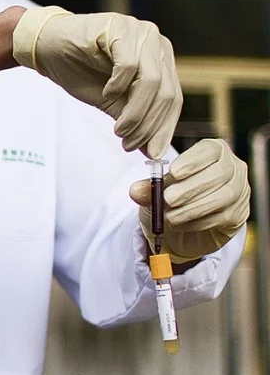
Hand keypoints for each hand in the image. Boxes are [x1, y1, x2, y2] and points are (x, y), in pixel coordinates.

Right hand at [12, 6, 180, 157]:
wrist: (45, 45)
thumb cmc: (78, 68)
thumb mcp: (111, 100)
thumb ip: (133, 117)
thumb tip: (152, 150)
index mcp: (160, 58)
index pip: (173, 97)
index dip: (163, 128)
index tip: (152, 153)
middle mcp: (156, 41)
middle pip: (165, 92)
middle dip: (148, 124)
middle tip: (129, 144)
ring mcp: (139, 32)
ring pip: (151, 82)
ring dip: (135, 112)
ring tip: (119, 129)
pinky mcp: (119, 28)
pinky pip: (128, 65)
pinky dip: (118, 86)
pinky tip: (106, 94)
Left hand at [129, 139, 250, 262]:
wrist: (185, 222)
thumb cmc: (174, 194)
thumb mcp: (158, 189)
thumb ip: (149, 188)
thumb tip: (134, 191)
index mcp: (214, 151)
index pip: (210, 150)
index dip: (193, 161)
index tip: (173, 172)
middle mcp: (233, 168)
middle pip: (219, 174)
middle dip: (191, 188)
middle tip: (167, 199)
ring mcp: (240, 191)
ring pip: (223, 197)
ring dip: (193, 208)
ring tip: (170, 216)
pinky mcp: (239, 214)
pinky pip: (222, 217)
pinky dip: (198, 222)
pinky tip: (180, 224)